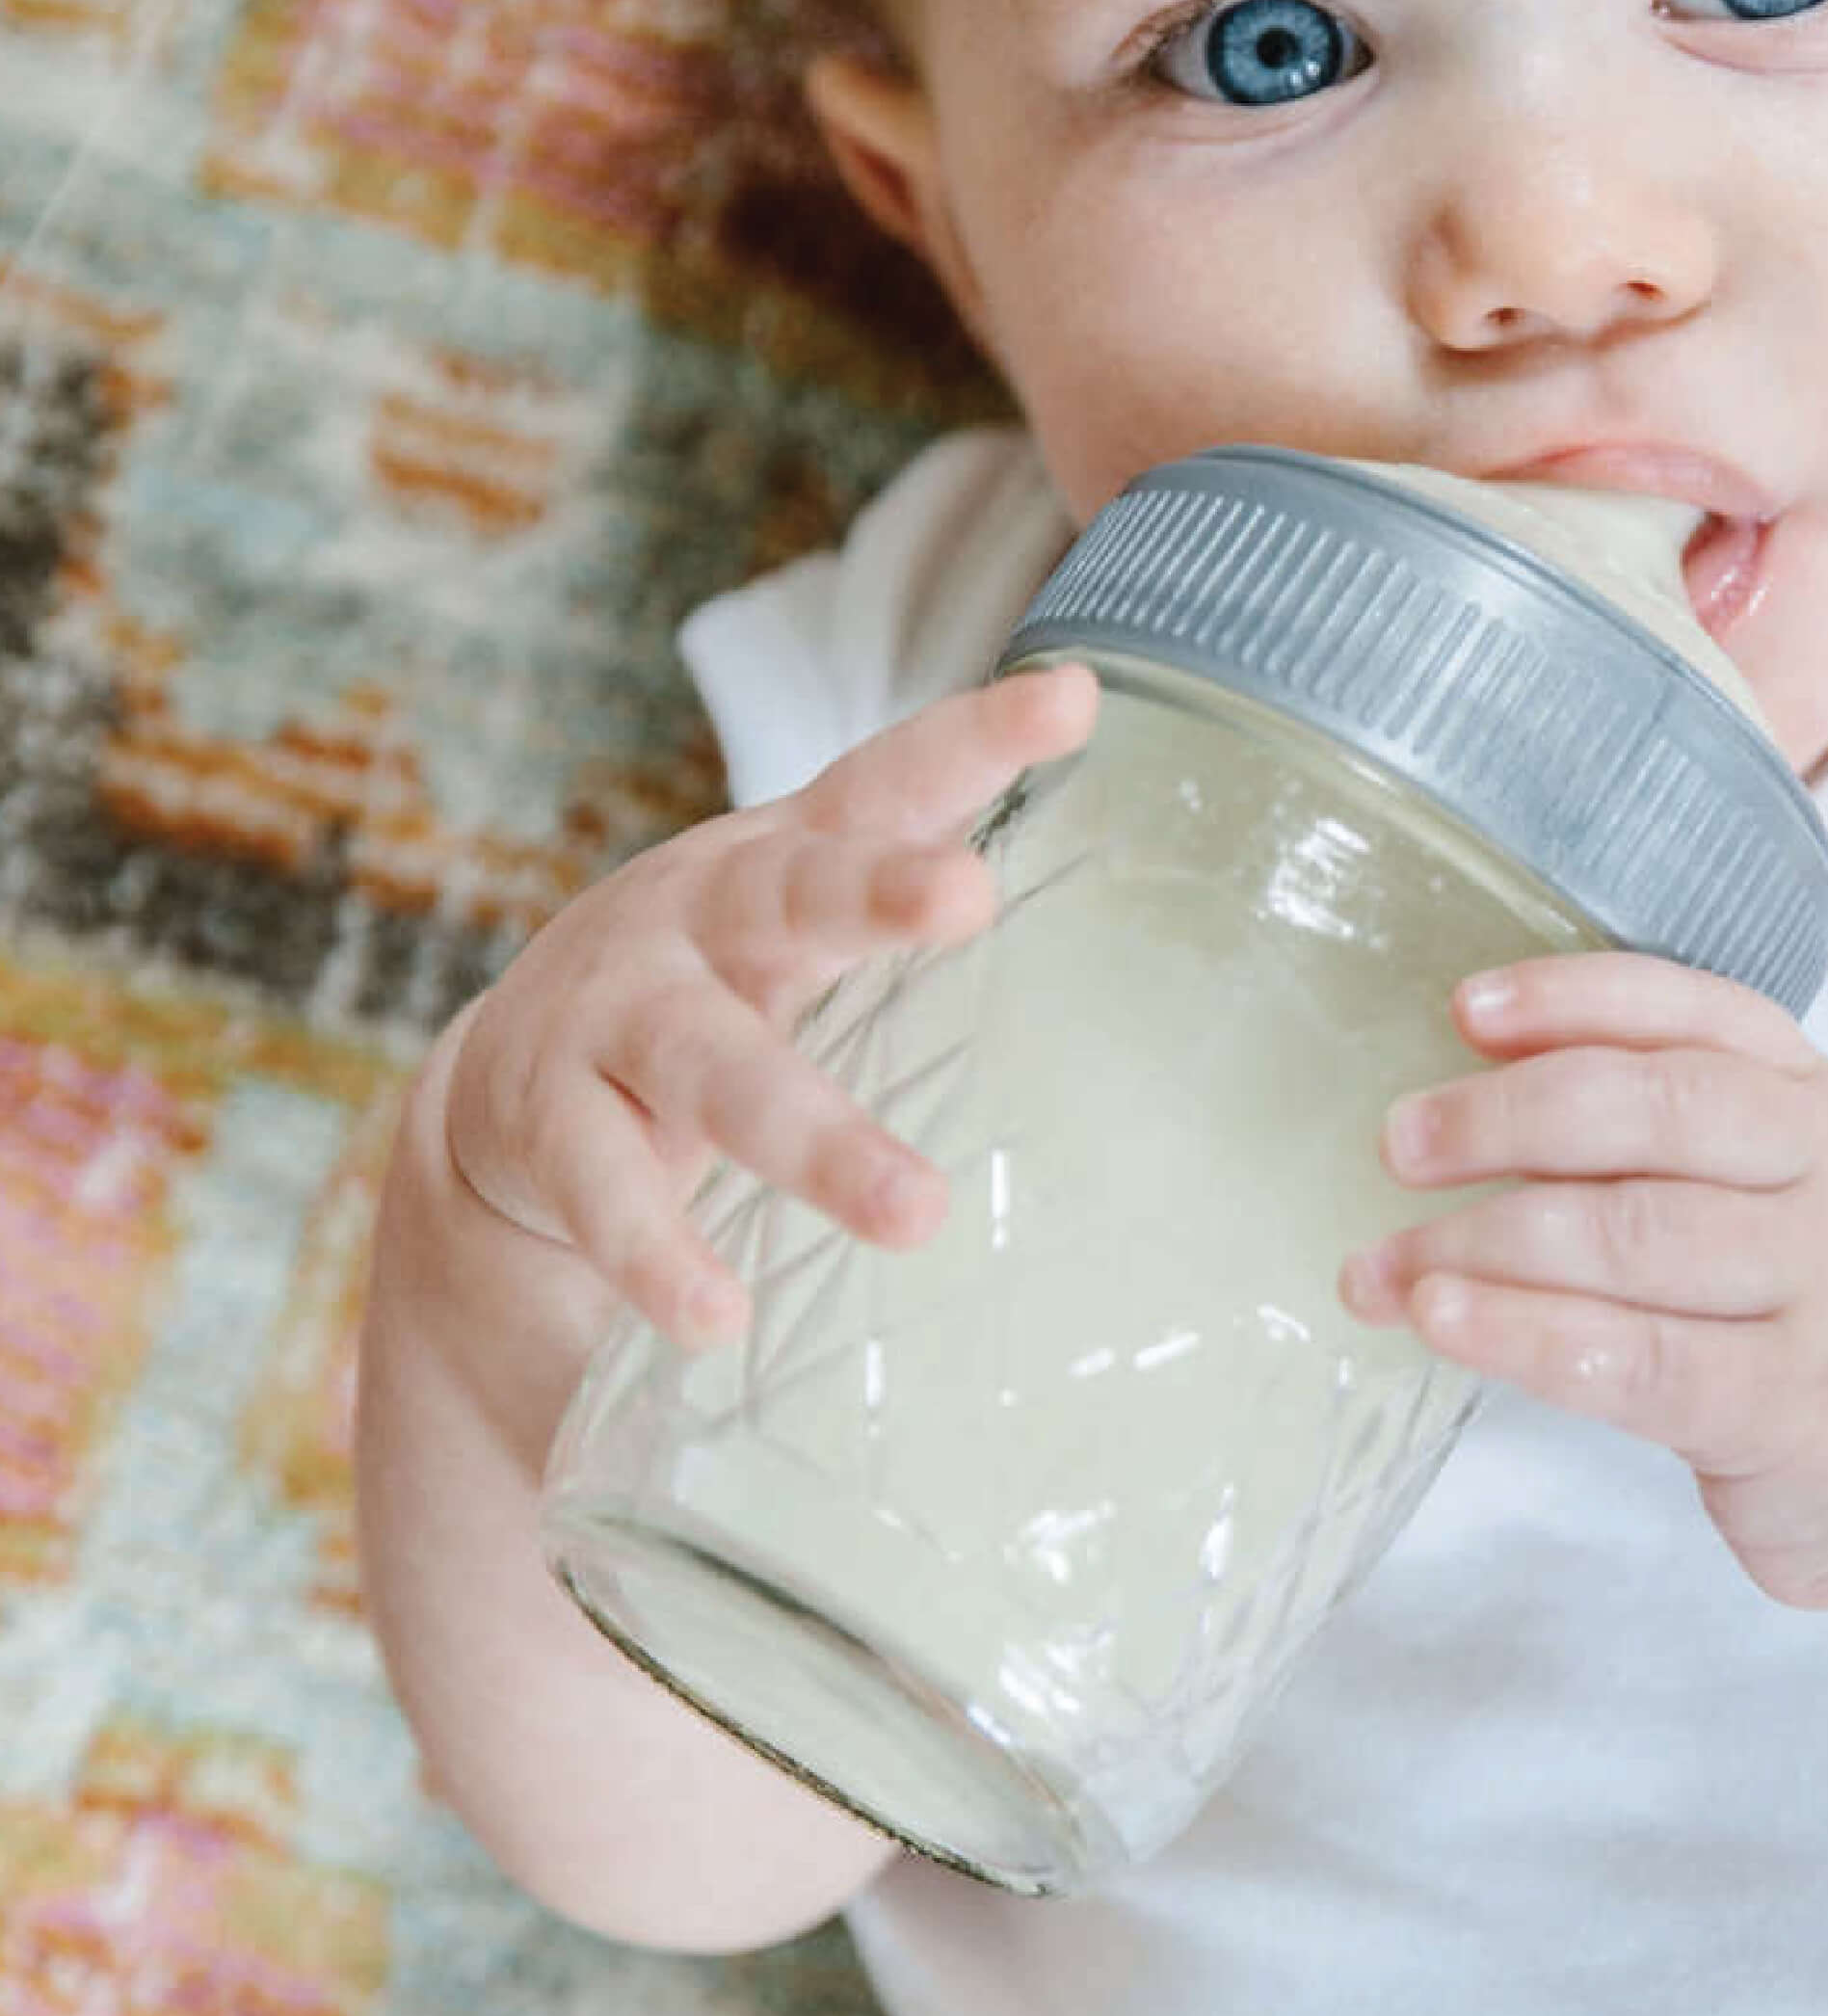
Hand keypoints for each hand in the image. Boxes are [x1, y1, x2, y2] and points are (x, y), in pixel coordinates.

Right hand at [437, 664, 1099, 1348]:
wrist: (504, 1091)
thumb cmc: (714, 993)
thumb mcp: (804, 929)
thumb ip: (916, 897)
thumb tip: (1135, 917)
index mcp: (783, 861)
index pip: (889, 782)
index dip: (975, 738)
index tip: (1072, 697)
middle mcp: (699, 917)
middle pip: (793, 895)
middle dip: (875, 891)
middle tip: (967, 895)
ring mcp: (616, 1015)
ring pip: (717, 1068)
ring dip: (815, 1140)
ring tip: (915, 1212)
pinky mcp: (548, 1118)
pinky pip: (607, 1191)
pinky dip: (660, 1257)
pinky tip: (717, 1318)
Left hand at [1338, 954, 1827, 1617]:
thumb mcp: (1800, 1172)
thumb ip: (1677, 1120)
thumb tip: (1475, 1079)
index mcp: (1819, 1096)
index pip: (1697, 1014)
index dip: (1574, 1000)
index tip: (1464, 1009)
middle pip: (1658, 1113)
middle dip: (1509, 1118)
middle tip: (1400, 1142)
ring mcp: (1818, 1294)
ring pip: (1635, 1237)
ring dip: (1487, 1242)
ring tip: (1385, 1262)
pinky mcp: (1789, 1408)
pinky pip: (1641, 1361)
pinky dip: (1528, 1337)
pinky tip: (1446, 1324)